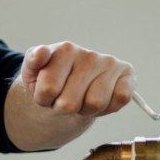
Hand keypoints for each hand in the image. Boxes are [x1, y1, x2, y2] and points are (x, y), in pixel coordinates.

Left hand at [20, 41, 134, 116]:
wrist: (71, 85)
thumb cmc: (51, 79)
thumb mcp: (33, 72)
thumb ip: (32, 61)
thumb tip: (41, 53)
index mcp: (66, 49)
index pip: (48, 90)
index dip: (44, 99)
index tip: (47, 92)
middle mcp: (90, 55)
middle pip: (70, 103)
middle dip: (63, 108)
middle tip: (64, 98)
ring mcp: (110, 64)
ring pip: (95, 104)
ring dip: (84, 110)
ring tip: (81, 99)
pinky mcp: (127, 75)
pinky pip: (120, 99)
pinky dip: (107, 108)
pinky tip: (99, 98)